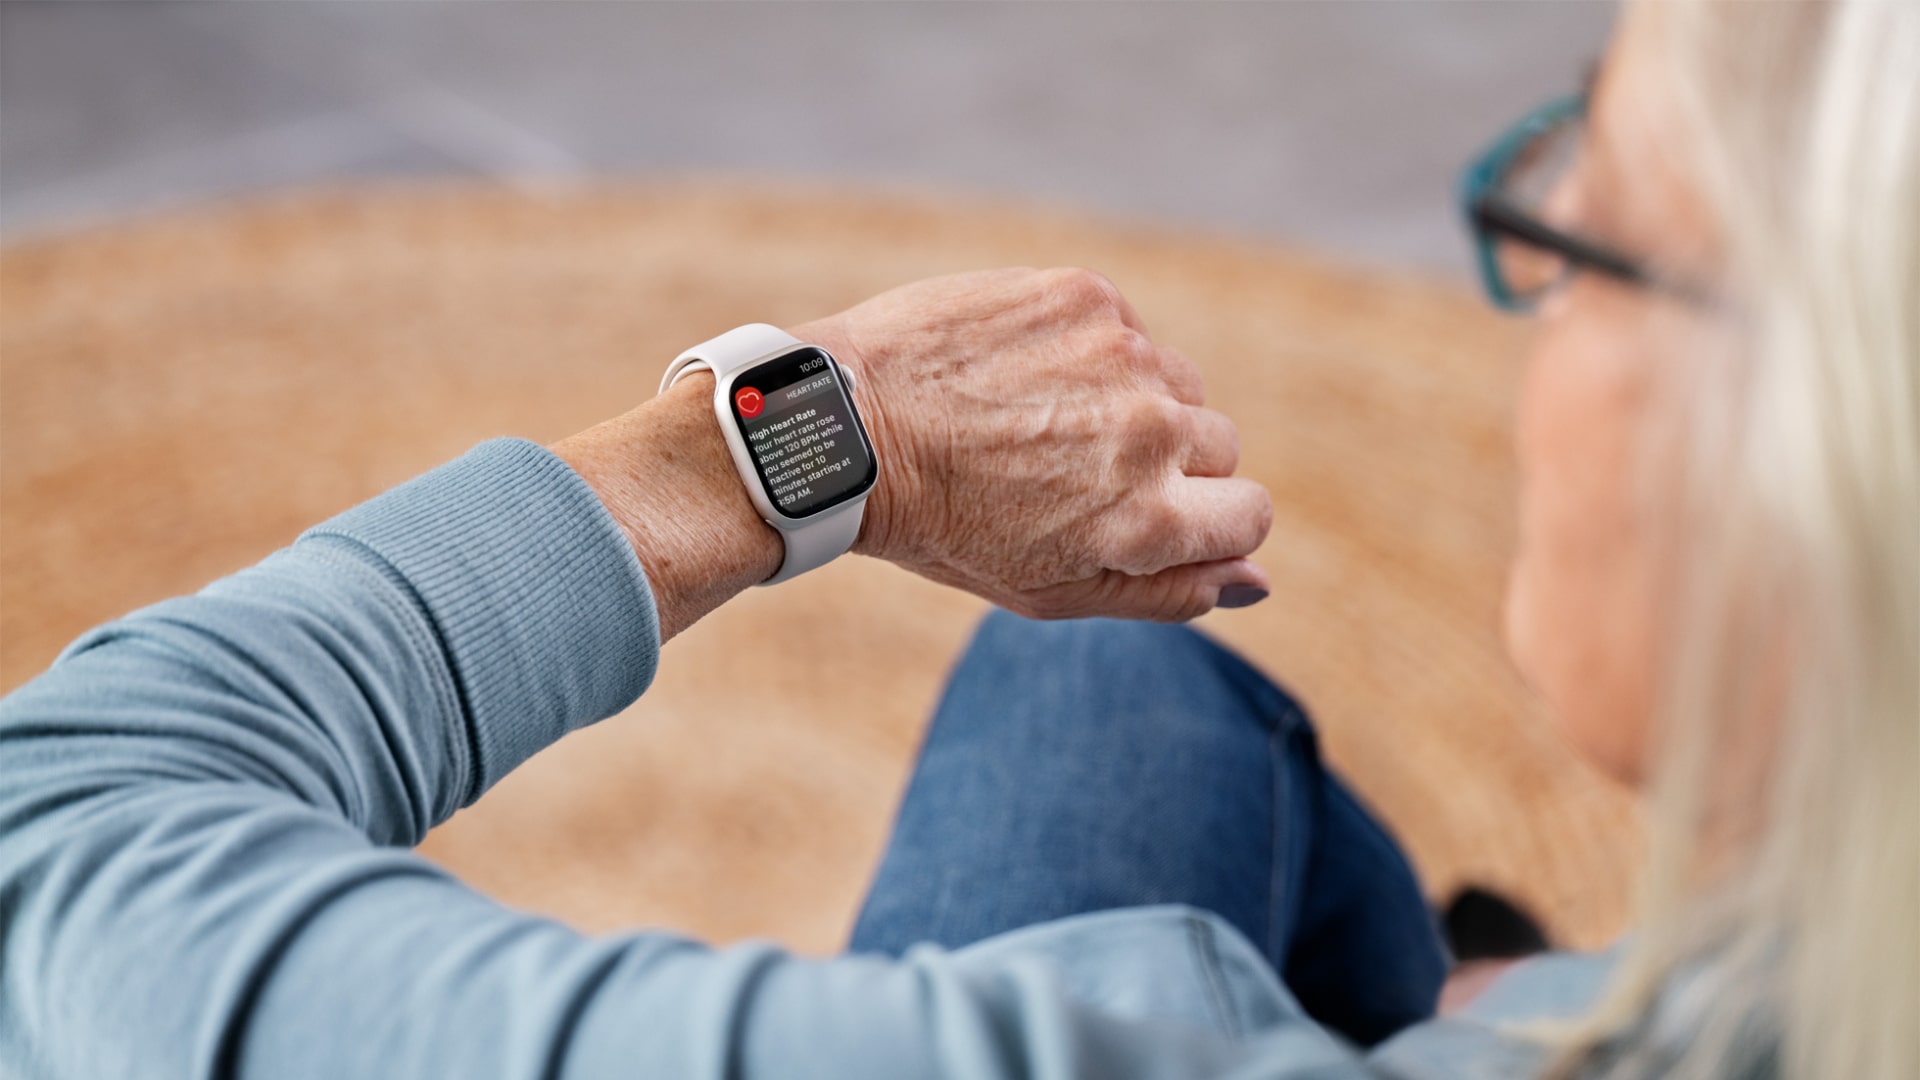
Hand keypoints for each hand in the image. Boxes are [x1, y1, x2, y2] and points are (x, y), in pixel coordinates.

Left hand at [795, 267, 1271, 621]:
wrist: (849, 428)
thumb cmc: (944, 525)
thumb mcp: (1052, 591)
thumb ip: (1165, 593)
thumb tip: (1256, 581)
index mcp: (1149, 523)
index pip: (1251, 514)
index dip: (1208, 520)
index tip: (1154, 514)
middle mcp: (1152, 435)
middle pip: (1220, 445)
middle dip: (1168, 462)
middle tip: (1077, 470)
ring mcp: (1122, 357)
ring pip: (1177, 381)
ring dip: (1133, 400)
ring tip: (1042, 421)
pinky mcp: (1087, 297)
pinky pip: (1125, 328)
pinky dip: (1086, 350)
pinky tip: (1019, 375)